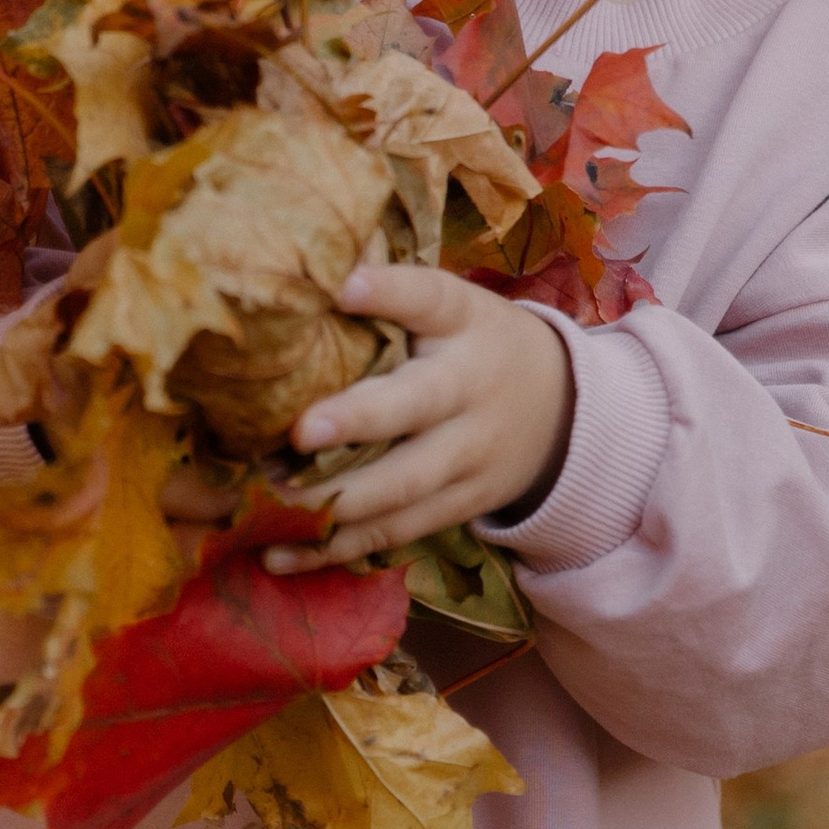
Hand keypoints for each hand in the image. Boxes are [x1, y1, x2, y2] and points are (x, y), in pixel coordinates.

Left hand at [266, 264, 573, 571]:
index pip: (432, 298)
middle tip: (298, 432)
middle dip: (359, 422)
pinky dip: (335, 547)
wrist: (562, 412)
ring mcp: (467, 458)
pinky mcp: (457, 507)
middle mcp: (470, 392)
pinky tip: (278, 553)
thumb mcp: (455, 307)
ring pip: (401, 487)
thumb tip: (311, 275)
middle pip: (417, 407)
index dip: (391, 292)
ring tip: (266, 501)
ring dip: (331, 501)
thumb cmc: (477, 346)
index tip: (345, 287)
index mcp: (466, 325)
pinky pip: (393, 531)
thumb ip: (394, 296)